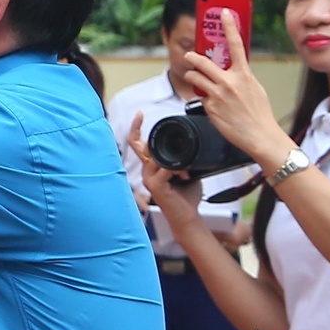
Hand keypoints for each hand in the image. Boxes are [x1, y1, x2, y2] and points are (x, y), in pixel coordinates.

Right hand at [129, 112, 199, 230]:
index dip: (136, 128)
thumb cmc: (187, 194)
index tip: (140, 114)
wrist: (187, 215)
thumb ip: (184, 157)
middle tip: (161, 130)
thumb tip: (193, 141)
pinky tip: (186, 174)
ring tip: (187, 170)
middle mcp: (146, 170)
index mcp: (152, 165)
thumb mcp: (187, 169)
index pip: (138, 143)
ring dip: (175, 159)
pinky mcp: (155, 186)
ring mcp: (148, 178)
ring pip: (156, 156)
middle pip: (143, 146)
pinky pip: (165, 169)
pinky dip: (177, 169)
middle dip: (150, 137)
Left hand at [180, 10, 293, 170]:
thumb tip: (232, 69)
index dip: (229, 26)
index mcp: (244, 74)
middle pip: (203, 62)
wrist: (258, 135)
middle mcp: (229, 82)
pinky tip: (212, 104)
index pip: (235, 45)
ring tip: (195, 77)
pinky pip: (200, 97)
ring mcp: (218, 95)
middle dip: (193, 57)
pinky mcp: (210, 108)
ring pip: (196, 78)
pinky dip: (203, 97)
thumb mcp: (254, 88)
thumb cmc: (258, 112)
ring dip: (193, 76)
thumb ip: (241, 76)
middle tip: (189, 55)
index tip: (224, 12)